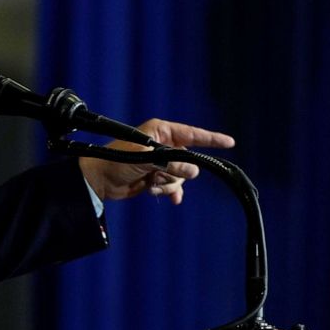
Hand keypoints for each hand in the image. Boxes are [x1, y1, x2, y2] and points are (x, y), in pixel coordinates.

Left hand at [79, 118, 234, 204]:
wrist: (100, 180)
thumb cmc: (117, 160)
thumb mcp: (146, 159)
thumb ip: (172, 164)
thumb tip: (195, 171)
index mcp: (160, 131)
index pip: (192, 134)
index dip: (210, 139)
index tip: (229, 142)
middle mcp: (163, 145)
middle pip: (188, 160)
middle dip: (176, 171)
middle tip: (158, 172)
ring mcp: (160, 162)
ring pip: (181, 176)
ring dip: (167, 183)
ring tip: (149, 182)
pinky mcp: (156, 177)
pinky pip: (173, 186)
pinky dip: (169, 191)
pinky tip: (166, 197)